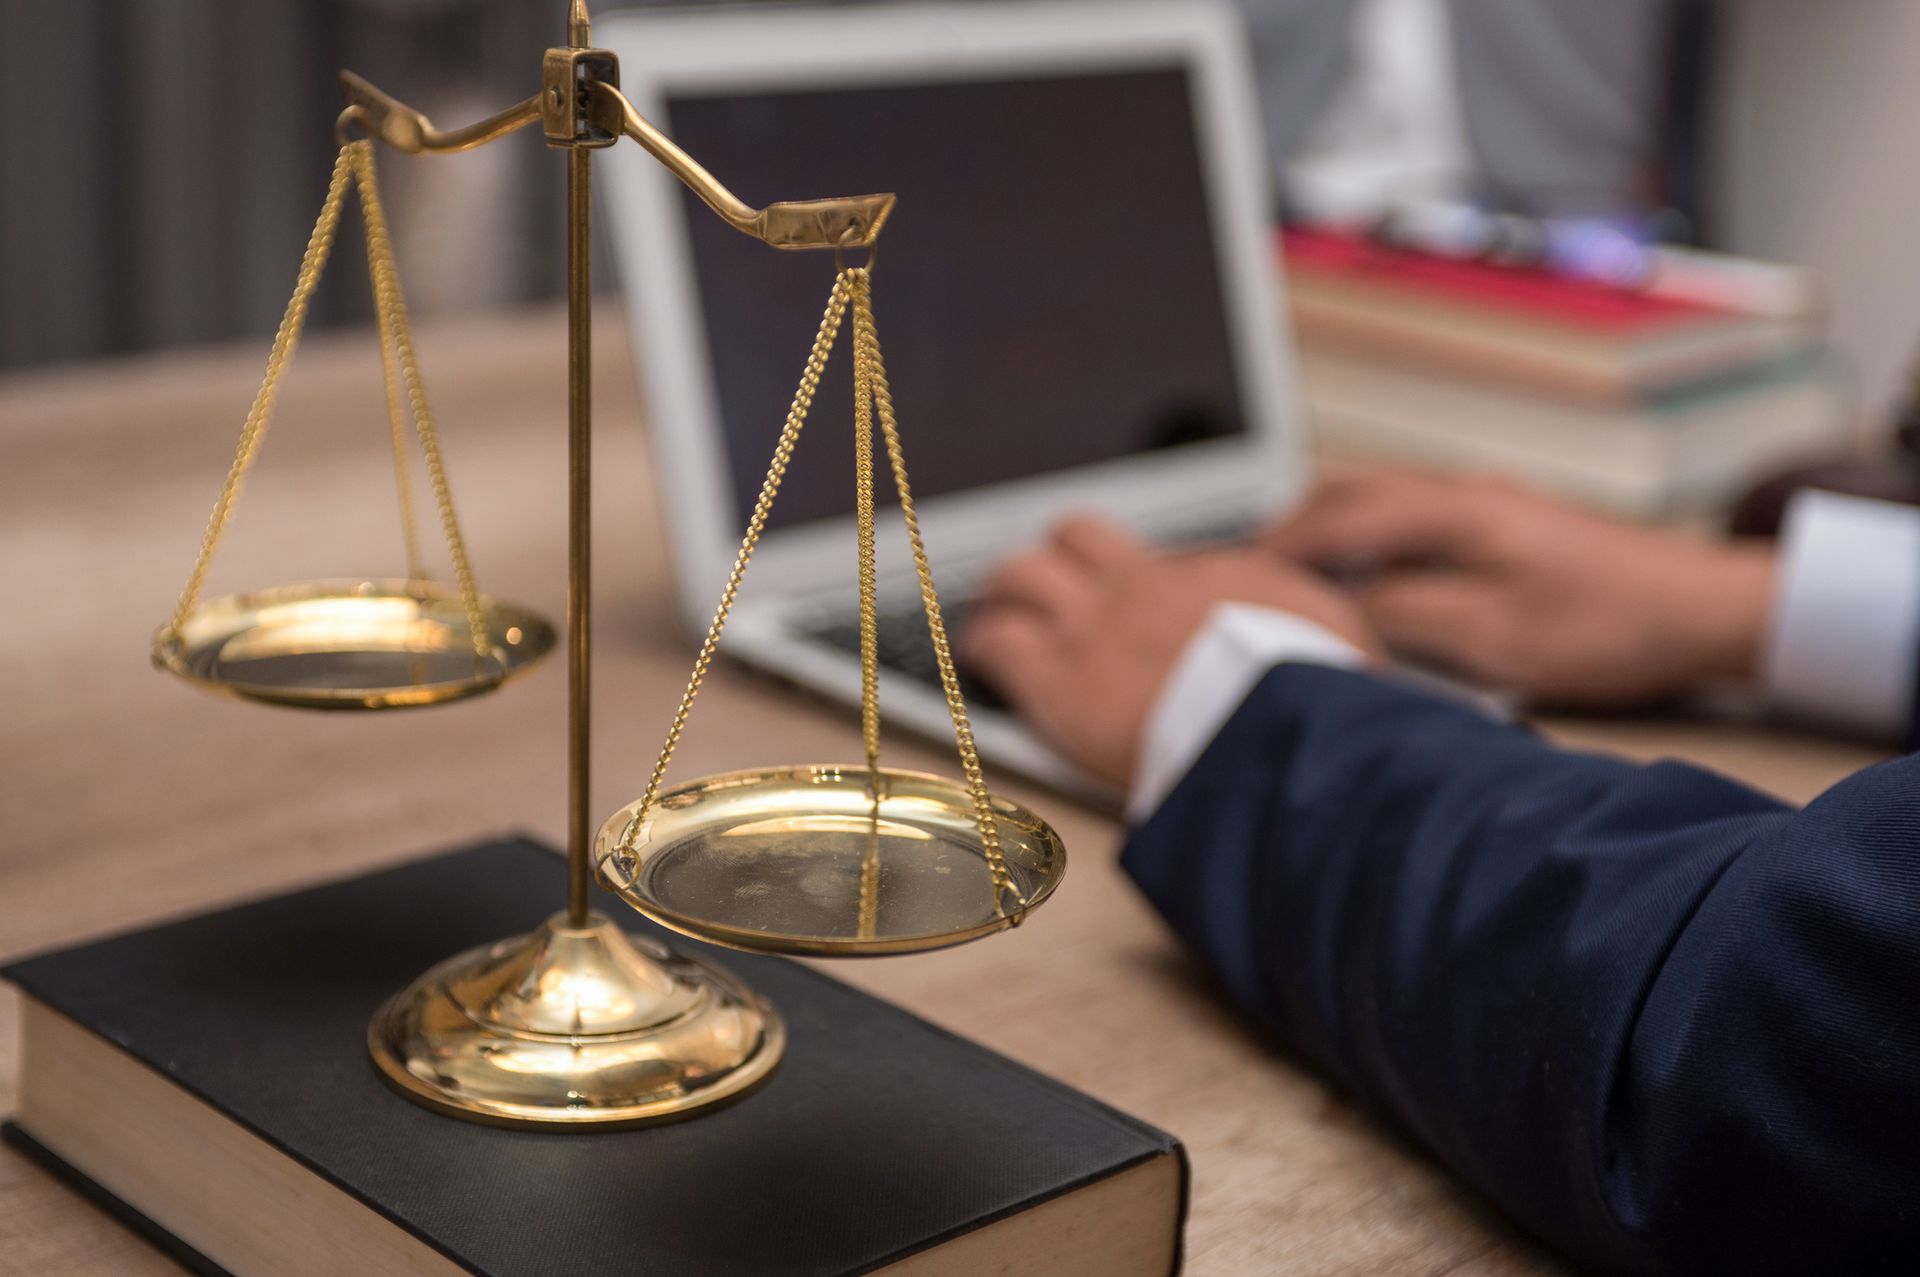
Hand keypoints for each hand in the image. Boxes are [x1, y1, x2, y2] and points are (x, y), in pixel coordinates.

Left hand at [960, 515, 1379, 788]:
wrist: (1276, 729)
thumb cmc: (1313, 692)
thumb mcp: (1330, 630)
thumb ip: (1296, 615)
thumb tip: (1308, 619)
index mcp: (1205, 576)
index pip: (1151, 554)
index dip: (1129, 571)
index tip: (1125, 590)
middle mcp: (1139, 586)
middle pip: (1074, 535)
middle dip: (1057, 559)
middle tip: (1045, 584)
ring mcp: (1090, 626)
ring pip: (1020, 574)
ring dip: (1007, 593)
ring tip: (997, 615)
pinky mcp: (1055, 677)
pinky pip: (995, 640)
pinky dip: (983, 645)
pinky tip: (980, 659)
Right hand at [1264, 465, 1777, 705]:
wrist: (1705, 609)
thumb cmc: (1611, 624)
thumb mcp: (1494, 638)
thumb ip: (1408, 616)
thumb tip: (1346, 606)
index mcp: (1451, 512)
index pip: (1334, 519)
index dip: (1275, 549)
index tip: (1230, 578)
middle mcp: (1463, 493)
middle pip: (1349, 493)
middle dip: (1289, 528)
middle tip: (1245, 571)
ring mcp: (1487, 504)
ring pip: (1380, 501)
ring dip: (1329, 532)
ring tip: (1293, 576)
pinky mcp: (1508, 524)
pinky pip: (1413, 518)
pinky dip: (1370, 539)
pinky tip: (1371, 578)